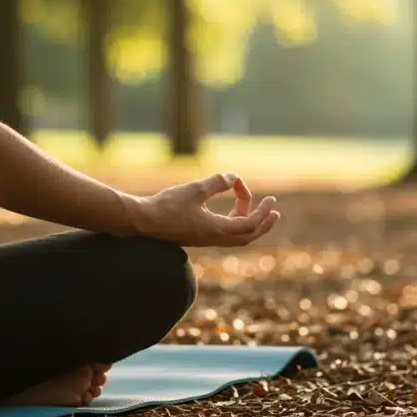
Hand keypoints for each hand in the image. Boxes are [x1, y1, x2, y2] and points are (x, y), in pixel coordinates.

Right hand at [126, 173, 279, 246]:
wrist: (143, 221)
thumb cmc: (166, 205)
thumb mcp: (194, 189)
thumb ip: (216, 182)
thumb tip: (233, 177)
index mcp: (216, 229)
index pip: (250, 224)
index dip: (263, 212)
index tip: (270, 199)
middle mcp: (214, 238)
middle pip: (248, 236)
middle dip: (264, 223)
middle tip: (274, 210)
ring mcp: (206, 240)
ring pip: (237, 236)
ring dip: (249, 223)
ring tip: (253, 206)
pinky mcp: (199, 237)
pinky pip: (225, 235)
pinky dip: (235, 224)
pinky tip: (232, 211)